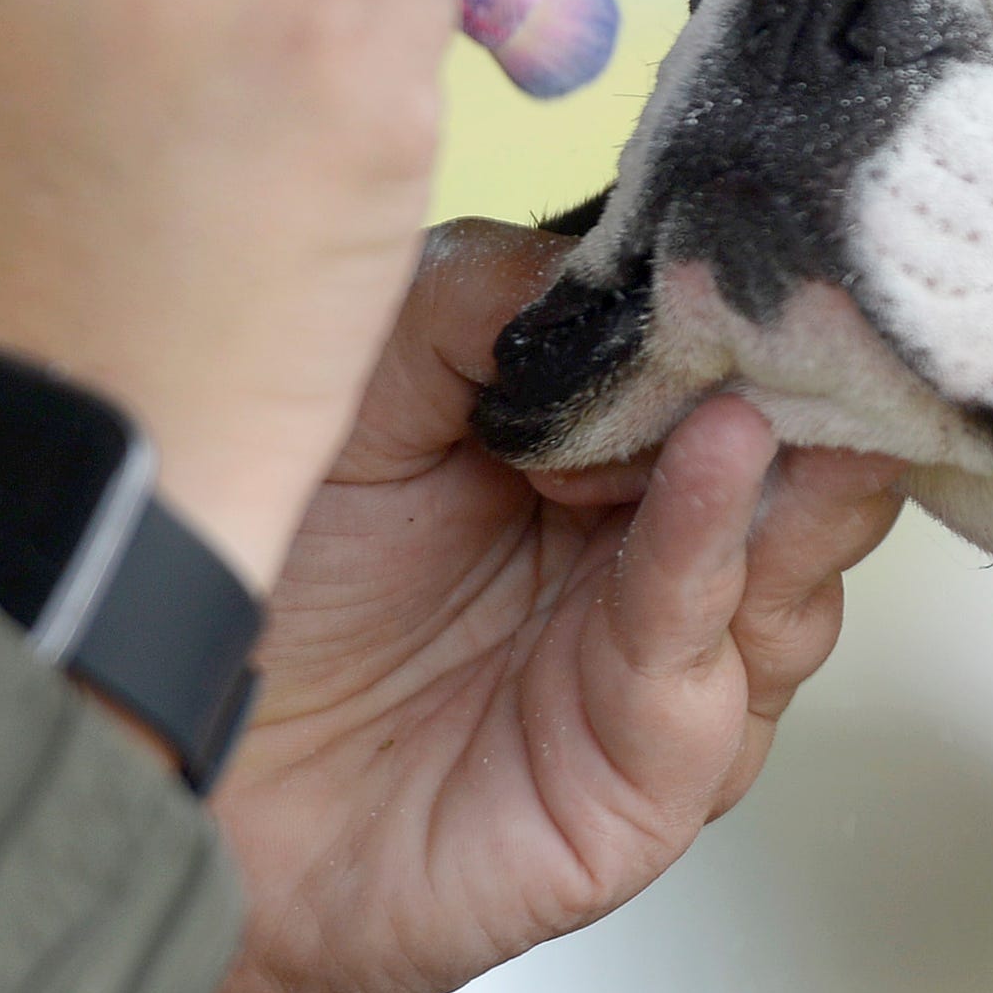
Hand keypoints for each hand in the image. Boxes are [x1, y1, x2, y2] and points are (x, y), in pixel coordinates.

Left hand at [167, 220, 907, 992]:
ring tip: (767, 367)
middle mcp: (664, 563)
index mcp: (616, 460)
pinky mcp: (650, 778)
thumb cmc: (262, 584)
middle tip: (825, 281)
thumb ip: (483, 298)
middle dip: (822, 374)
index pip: (743, 367)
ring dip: (795, 459)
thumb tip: (626, 249)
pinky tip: (713, 464)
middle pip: (809, 461)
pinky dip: (712, 553)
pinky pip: (703, 657)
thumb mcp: (364, 383)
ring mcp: (669, 671)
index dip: (767, 297)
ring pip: (798, 562)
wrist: (167, 774)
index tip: (778, 214)